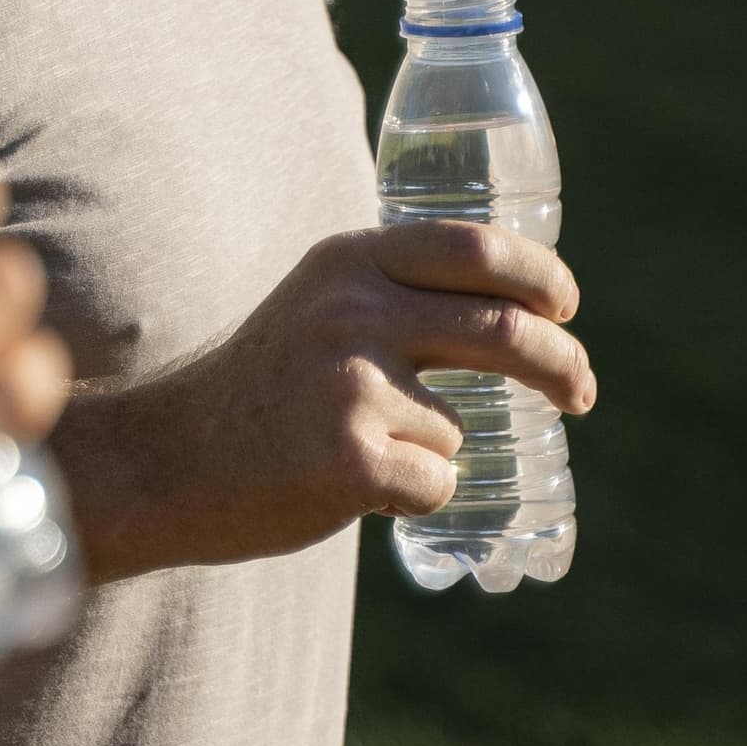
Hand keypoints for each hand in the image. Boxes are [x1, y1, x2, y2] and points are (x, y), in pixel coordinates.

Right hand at [59, 220, 593, 576]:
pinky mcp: (353, 458)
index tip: (565, 306)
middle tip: (581, 393)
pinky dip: (409, 499)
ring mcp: (353, 383)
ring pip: (457, 426)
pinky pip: (435, 484)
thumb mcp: (313, 307)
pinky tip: (343, 489)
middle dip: (563, 365)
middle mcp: (353, 308)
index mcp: (347, 260)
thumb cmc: (254, 394)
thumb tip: (512, 314)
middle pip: (505, 328)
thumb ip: (388, 295)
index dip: (537, 275)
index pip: (472, 246)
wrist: (165, 462)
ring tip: (350, 455)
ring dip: (429, 452)